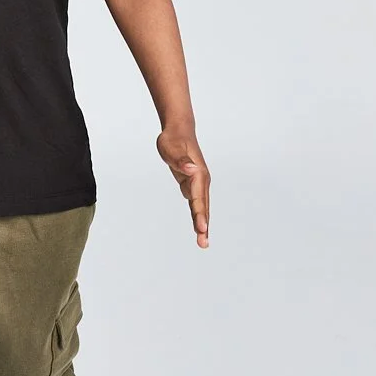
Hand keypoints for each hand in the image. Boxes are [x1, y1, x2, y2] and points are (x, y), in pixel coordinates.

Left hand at [156, 128, 210, 247]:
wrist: (179, 131)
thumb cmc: (173, 139)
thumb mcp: (172, 148)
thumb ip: (181, 160)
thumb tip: (191, 169)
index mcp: (198, 174)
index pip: (198, 199)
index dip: (200, 215)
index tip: (202, 229)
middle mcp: (201, 181)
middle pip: (203, 207)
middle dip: (203, 226)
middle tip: (203, 244)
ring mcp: (198, 184)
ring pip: (201, 208)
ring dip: (202, 224)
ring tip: (203, 242)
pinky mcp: (192, 185)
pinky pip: (196, 204)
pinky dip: (198, 216)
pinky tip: (199, 228)